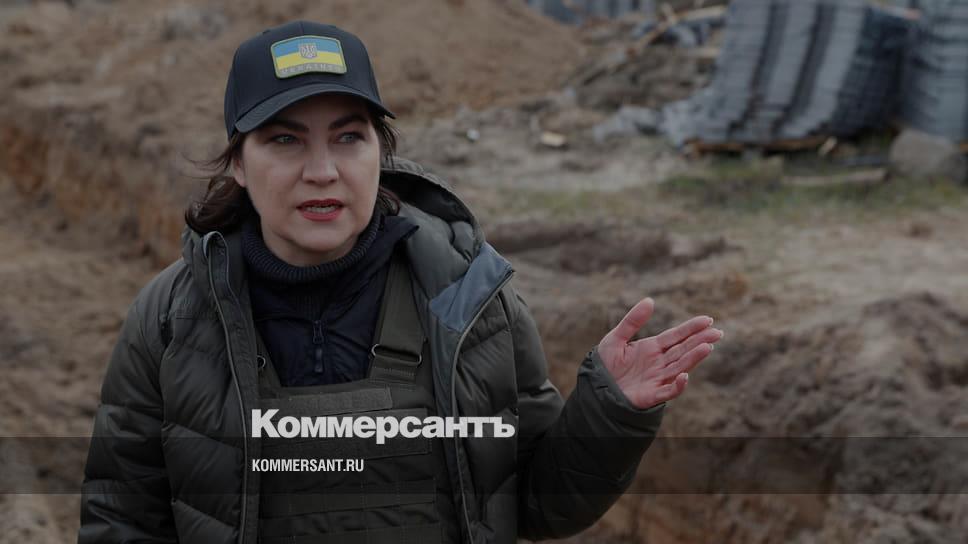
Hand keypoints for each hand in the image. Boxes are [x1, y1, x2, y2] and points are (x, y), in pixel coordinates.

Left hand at [597, 297, 722, 408]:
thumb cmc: (605, 364)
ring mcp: (657, 378)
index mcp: (652, 347)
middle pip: (683, 350)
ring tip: (707, 347)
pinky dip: (677, 385)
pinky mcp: (651, 395)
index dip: (692, 328)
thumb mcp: (615, 338)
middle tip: (718, 332)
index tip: (708, 320)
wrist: (595, 388)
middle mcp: (659, 362)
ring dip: (694, 358)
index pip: (676, 336)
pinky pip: (668, 391)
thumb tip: (650, 300)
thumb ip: (632, 321)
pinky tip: (684, 375)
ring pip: (680, 367)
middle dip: (700, 341)